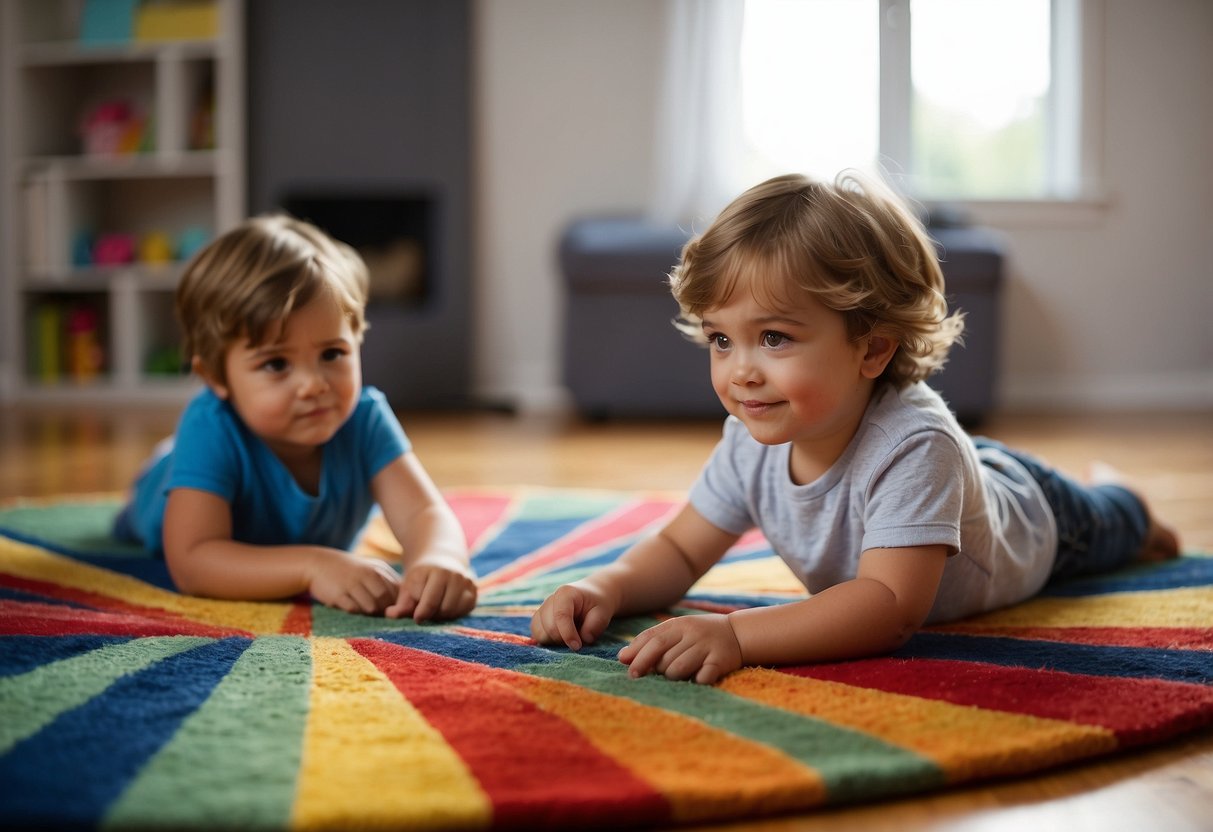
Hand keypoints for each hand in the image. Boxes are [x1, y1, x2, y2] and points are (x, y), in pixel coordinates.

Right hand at [309, 551, 401, 614]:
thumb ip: (387, 582)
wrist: (318, 564)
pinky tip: (350, 605)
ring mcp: (352, 584)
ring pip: (371, 607)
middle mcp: (367, 575)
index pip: (397, 591)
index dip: (396, 603)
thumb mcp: (370, 569)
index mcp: (378, 569)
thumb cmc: (350, 570)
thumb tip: (402, 601)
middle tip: (376, 612)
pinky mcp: (338, 594)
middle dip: (383, 610)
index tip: (390, 608)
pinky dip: (354, 611)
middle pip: (385, 600)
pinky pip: (353, 609)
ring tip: (363, 608)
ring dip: (369, 612)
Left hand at [387, 559, 477, 621]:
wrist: (442, 559)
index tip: (413, 610)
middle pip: (441, 609)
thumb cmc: (421, 577)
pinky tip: (444, 606)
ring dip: (441, 615)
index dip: (417, 610)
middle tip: (423, 611)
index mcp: (436, 571)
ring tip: (433, 608)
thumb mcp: (409, 585)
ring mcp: (466, 581)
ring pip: (452, 611)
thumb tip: (390, 615)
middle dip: (430, 614)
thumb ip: (401, 603)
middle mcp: (454, 574)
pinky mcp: (474, 590)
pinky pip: (463, 611)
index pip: (426, 603)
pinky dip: (453, 613)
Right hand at [530, 581, 618, 650]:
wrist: (591, 597)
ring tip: (570, 638)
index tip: (577, 646)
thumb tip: (584, 639)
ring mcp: (542, 609)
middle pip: (548, 627)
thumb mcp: (603, 612)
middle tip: (578, 642)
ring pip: (540, 633)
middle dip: (563, 640)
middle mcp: (550, 600)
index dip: (567, 634)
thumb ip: (594, 626)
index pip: (560, 615)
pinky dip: (548, 641)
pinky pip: (536, 635)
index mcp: (565, 594)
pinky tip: (561, 639)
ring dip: (554, 642)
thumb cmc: (597, 604)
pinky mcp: (539, 620)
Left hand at [617, 613, 741, 684]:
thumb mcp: (677, 631)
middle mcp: (692, 633)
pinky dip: (695, 682)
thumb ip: (651, 641)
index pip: (652, 639)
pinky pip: (701, 677)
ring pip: (678, 668)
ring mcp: (707, 647)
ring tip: (675, 676)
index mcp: (679, 624)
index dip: (637, 655)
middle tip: (644, 677)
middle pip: (663, 655)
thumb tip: (621, 657)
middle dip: (650, 668)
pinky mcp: (720, 661)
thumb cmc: (699, 635)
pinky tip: (695, 680)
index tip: (628, 670)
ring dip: (672, 677)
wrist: (738, 633)